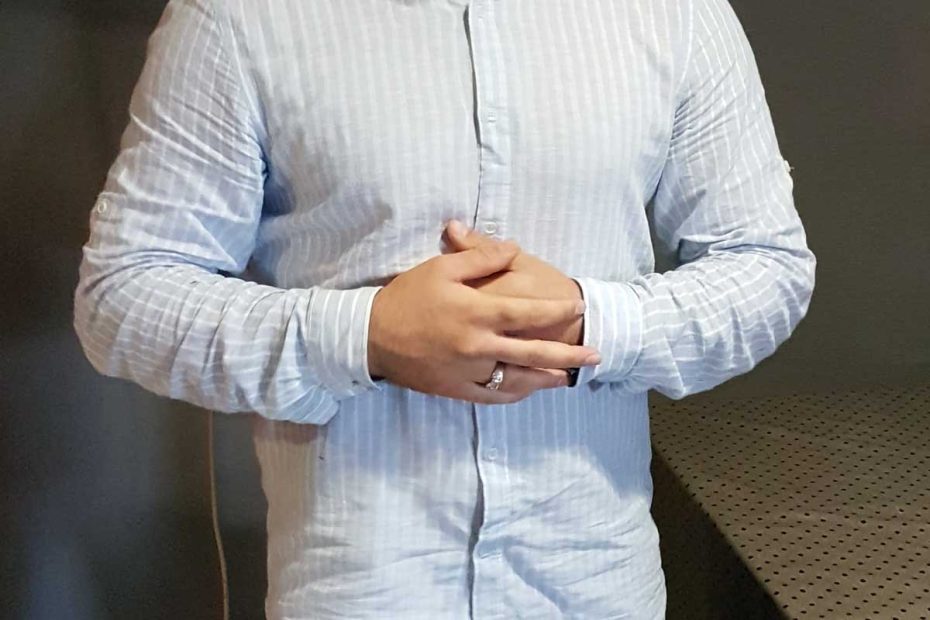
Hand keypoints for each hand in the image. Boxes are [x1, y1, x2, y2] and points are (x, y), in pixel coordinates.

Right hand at [368, 235, 600, 403]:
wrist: (369, 337)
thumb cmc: (406, 297)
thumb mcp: (440, 268)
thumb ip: (481, 257)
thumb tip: (513, 248)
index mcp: (477, 313)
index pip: (529, 313)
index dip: (557, 311)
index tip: (577, 307)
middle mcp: (479, 346)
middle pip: (533, 353)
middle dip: (567, 353)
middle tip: (594, 354)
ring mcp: (468, 371)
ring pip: (517, 379)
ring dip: (545, 378)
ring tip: (567, 376)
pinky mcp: (456, 389)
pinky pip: (492, 395)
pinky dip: (514, 393)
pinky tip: (527, 389)